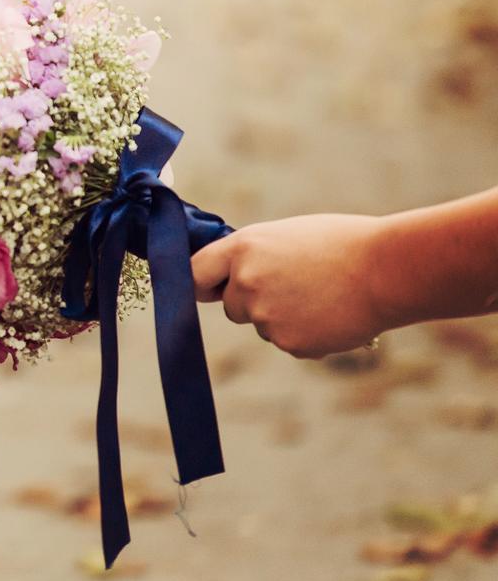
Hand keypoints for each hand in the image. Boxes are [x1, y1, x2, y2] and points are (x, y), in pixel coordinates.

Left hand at [191, 214, 387, 358]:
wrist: (386, 270)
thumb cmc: (341, 244)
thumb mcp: (285, 236)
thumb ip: (252, 257)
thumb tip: (232, 277)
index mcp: (242, 248)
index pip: (194, 274)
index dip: (203, 284)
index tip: (208, 290)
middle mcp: (245, 284)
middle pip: (231, 307)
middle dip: (252, 302)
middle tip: (293, 288)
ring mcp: (266, 317)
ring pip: (263, 325)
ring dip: (283, 318)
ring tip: (321, 296)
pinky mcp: (290, 344)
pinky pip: (289, 343)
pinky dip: (306, 334)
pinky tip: (331, 315)